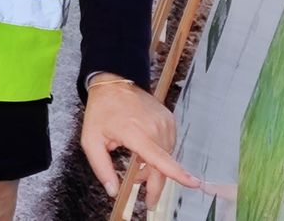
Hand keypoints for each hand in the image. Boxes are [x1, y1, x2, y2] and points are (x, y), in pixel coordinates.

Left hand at [80, 75, 197, 203]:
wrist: (113, 83)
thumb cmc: (101, 111)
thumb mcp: (91, 140)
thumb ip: (101, 167)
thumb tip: (113, 190)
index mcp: (135, 132)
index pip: (159, 157)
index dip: (176, 172)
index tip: (193, 183)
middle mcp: (154, 127)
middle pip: (163, 165)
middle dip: (155, 184)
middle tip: (150, 200)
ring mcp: (165, 123)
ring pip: (166, 157)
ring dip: (154, 168)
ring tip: (136, 167)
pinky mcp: (170, 120)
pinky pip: (168, 145)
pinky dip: (159, 155)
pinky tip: (145, 154)